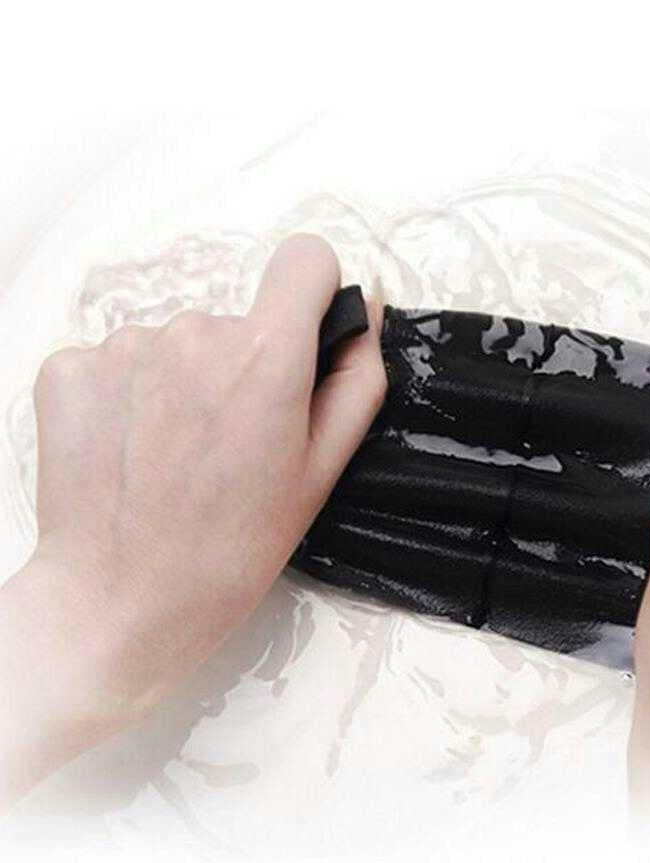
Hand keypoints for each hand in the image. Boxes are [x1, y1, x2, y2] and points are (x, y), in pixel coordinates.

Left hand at [0, 235, 385, 806]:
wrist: (123, 599)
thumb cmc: (234, 547)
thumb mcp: (323, 471)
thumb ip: (356, 379)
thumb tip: (364, 308)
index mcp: (264, 358)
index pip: (304, 258)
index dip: (312, 293)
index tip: (303, 334)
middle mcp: (192, 333)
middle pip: (237, 318)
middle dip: (244, 364)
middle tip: (234, 441)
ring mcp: (123, 346)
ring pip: (177, 341)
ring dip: (185, 382)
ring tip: (178, 454)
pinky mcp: (69, 366)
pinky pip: (121, 358)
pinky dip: (132, 394)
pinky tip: (135, 450)